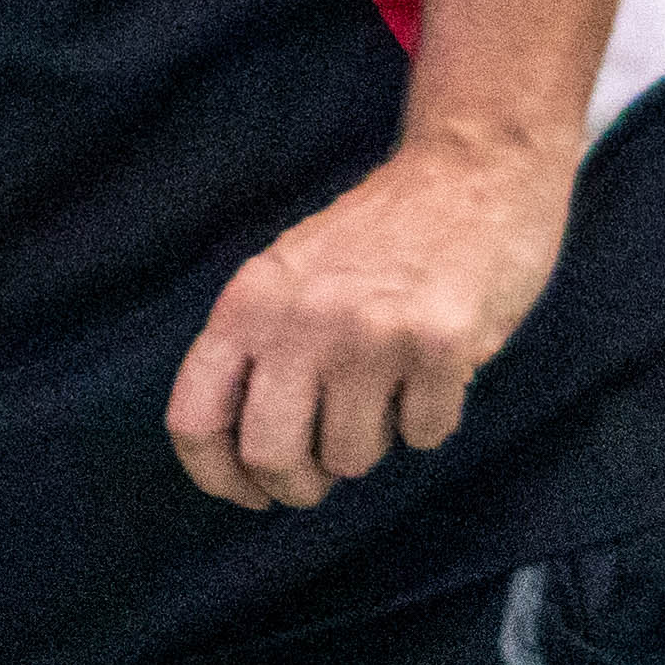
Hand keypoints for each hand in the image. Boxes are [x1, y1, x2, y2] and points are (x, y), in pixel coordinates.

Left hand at [160, 128, 573, 510]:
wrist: (471, 172)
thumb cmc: (379, 236)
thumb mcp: (288, 276)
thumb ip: (259, 349)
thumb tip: (244, 457)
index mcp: (248, 303)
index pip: (193, 418)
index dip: (216, 476)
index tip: (247, 492)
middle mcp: (300, 320)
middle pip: (269, 456)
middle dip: (298, 485)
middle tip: (322, 474)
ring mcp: (370, 333)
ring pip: (352, 459)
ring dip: (373, 443)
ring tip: (387, 388)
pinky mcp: (440, 346)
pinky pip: (424, 437)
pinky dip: (429, 420)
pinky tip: (435, 372)